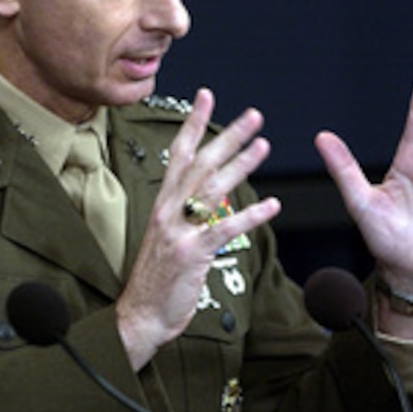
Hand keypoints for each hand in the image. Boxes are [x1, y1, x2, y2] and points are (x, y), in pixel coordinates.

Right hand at [117, 88, 280, 369]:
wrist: (140, 316)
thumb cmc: (157, 278)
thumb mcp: (168, 236)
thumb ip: (189, 212)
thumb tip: (218, 193)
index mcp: (162, 203)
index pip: (179, 153)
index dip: (194, 124)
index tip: (206, 96)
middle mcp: (168, 210)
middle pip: (201, 163)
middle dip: (228, 136)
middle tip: (254, 116)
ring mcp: (178, 231)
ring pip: (212, 189)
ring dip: (241, 165)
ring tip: (264, 145)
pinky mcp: (191, 254)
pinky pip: (224, 229)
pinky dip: (250, 216)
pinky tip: (272, 205)